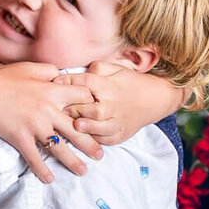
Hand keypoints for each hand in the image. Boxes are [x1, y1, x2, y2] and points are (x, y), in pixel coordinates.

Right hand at [0, 61, 99, 182]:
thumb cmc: (4, 77)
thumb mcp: (30, 68)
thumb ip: (49, 71)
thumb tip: (61, 75)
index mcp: (53, 90)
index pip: (83, 99)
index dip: (92, 108)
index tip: (97, 118)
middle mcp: (48, 109)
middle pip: (77, 129)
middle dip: (91, 144)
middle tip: (100, 155)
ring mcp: (35, 125)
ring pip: (60, 148)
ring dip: (73, 162)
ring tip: (83, 171)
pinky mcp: (20, 138)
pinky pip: (35, 158)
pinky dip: (42, 171)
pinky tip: (49, 179)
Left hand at [56, 61, 181, 143]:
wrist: (155, 99)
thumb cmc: (130, 83)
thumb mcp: (115, 69)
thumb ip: (96, 69)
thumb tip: (77, 72)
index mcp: (108, 86)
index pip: (85, 83)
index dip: (69, 82)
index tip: (54, 82)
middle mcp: (112, 104)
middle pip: (90, 107)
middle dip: (74, 108)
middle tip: (57, 109)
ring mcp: (116, 121)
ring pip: (98, 125)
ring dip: (86, 126)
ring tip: (74, 125)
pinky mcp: (119, 135)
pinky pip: (105, 139)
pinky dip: (94, 139)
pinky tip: (83, 139)